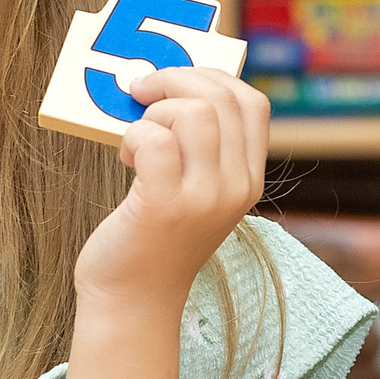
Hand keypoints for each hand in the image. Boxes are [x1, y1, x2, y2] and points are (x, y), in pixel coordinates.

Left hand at [72, 68, 268, 308]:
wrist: (133, 300)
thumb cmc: (154, 238)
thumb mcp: (196, 191)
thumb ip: (198, 147)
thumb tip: (169, 83)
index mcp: (248, 179)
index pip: (253, 103)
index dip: (213, 77)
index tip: (176, 82)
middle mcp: (237, 187)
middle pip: (221, 98)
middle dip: (173, 82)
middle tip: (141, 94)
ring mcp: (205, 198)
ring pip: (192, 112)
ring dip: (153, 113)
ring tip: (137, 141)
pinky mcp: (166, 205)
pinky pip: (154, 139)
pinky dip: (133, 136)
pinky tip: (126, 158)